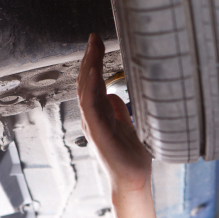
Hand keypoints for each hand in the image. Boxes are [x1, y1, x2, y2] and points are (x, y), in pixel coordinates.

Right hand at [76, 33, 152, 193]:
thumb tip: (113, 94)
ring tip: (93, 48)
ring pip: (86, 91)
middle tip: (93, 37)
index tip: (96, 42)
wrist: (133, 180)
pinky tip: (93, 74)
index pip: (92, 82)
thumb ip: (118, 111)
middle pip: (86, 82)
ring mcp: (94, 125)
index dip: (93, 61)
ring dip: (89, 68)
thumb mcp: (127, 126)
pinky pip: (91, 108)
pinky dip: (90, 89)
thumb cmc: (129, 157)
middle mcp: (93, 117)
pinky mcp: (99, 134)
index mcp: (99, 114)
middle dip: (89, 58)